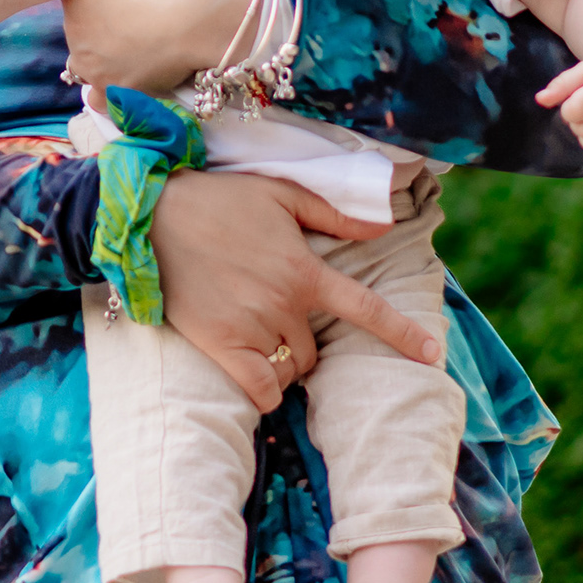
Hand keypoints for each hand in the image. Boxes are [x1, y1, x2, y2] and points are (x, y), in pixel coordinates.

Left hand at [58, 0, 263, 91]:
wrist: (202, 9)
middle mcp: (74, 28)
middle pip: (81, 30)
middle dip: (102, 27)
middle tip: (136, 21)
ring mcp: (92, 62)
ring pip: (88, 65)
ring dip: (105, 59)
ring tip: (138, 50)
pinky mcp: (116, 89)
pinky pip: (102, 99)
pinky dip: (111, 93)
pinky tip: (131, 80)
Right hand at [149, 172, 440, 413]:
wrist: (150, 215)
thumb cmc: (217, 199)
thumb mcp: (278, 193)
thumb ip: (332, 214)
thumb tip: (383, 225)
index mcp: (303, 270)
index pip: (366, 309)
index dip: (402, 334)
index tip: (432, 356)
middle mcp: (283, 303)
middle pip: (314, 349)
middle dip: (303, 340)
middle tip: (274, 318)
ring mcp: (252, 326)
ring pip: (291, 367)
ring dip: (283, 360)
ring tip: (255, 334)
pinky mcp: (220, 344)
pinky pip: (261, 389)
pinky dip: (266, 389)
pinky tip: (256, 372)